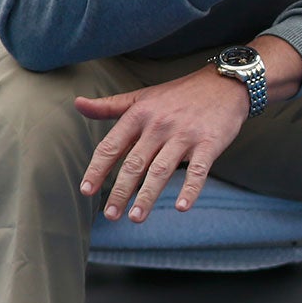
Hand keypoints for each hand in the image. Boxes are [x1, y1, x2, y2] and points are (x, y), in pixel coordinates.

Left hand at [77, 68, 250, 220]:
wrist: (224, 84)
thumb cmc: (180, 94)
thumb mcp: (142, 97)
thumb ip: (109, 106)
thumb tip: (77, 104)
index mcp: (139, 115)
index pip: (111, 146)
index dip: (98, 169)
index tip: (87, 190)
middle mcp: (159, 125)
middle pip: (135, 164)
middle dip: (120, 191)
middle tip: (110, 215)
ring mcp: (185, 135)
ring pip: (161, 170)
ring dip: (147, 196)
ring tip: (135, 217)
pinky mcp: (209, 143)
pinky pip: (198, 170)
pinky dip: (190, 189)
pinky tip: (182, 207)